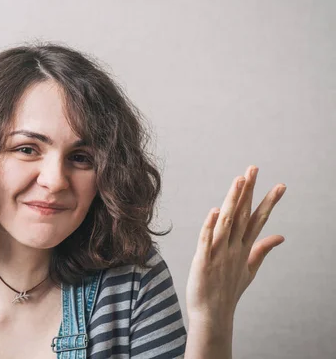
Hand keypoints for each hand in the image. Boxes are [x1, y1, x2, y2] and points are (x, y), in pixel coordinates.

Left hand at [186, 165, 285, 326]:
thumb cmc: (228, 291)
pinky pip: (207, 240)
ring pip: (227, 222)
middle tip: (254, 168)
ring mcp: (219, 254)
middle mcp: (234, 247)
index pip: (257, 219)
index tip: (280, 184)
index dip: (267, 201)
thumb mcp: (249, 269)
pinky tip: (215, 211)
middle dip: (249, 191)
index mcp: (244, 248)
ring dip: (233, 201)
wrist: (212, 315)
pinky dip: (210, 226)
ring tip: (239, 181)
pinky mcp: (203, 261)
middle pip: (243, 214)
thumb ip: (263, 250)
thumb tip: (281, 236)